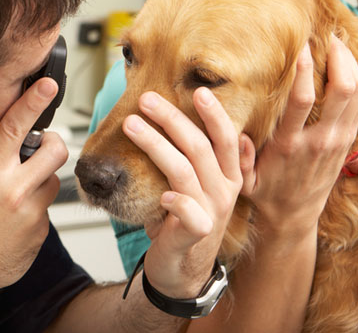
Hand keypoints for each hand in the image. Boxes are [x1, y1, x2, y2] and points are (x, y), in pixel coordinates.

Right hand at [0, 77, 67, 297]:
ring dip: (40, 178)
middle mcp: (15, 189)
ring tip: (16, 192)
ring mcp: (32, 212)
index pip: (16, 126)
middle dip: (50, 144)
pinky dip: (34, 205)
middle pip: (56, 149)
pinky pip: (47, 206)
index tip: (48, 85)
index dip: (34, 101)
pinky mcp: (41, 231)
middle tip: (38, 150)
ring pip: (53, 178)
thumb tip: (5, 139)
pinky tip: (14, 217)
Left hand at [122, 87, 242, 297]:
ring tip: (131, 124)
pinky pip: (190, 214)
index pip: (225, 139)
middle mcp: (222, 190)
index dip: (214, 115)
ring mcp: (211, 212)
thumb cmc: (184, 217)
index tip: (197, 91)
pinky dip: (178, 201)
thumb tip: (200, 118)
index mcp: (226, 175)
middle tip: (146, 99)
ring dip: (156, 145)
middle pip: (200, 147)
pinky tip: (164, 193)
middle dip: (172, 119)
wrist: (181, 268)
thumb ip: (201, 155)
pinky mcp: (195, 234)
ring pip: (184, 171)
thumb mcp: (197, 184)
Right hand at [240, 36, 357, 237]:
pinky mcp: (347, 143)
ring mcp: (338, 142)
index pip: (303, 100)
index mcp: (290, 144)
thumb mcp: (243, 180)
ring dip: (353, 68)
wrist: (294, 216)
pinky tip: (349, 68)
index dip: (304, 71)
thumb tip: (236, 134)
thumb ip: (239, 158)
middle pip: (343, 92)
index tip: (301, 47)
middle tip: (329, 38)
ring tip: (340, 45)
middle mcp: (320, 140)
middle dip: (340, 60)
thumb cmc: (265, 192)